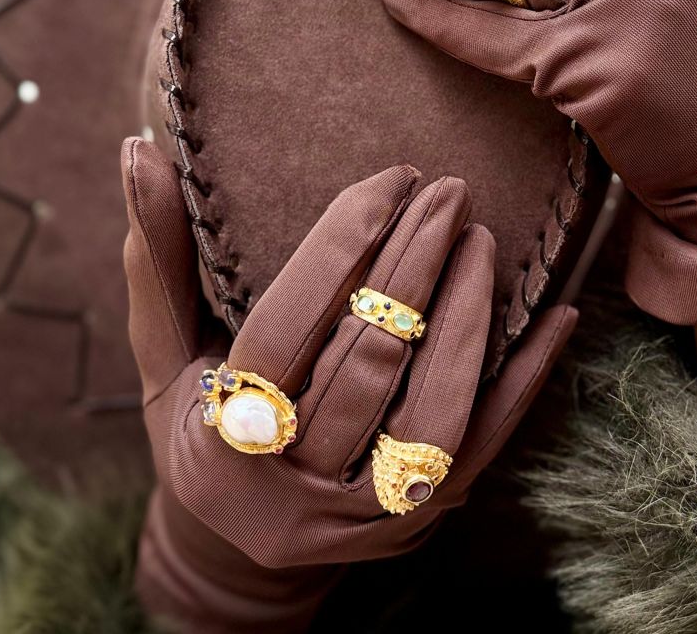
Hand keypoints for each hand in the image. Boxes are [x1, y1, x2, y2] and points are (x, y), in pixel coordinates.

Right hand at [122, 138, 575, 573]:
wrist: (240, 549)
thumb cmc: (200, 430)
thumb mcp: (166, 353)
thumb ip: (160, 258)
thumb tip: (139, 147)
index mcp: (222, 438)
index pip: (289, 326)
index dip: (341, 245)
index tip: (389, 178)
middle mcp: (294, 487)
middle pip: (368, 360)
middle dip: (414, 266)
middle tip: (450, 189)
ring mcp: (365, 514)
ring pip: (433, 411)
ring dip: (465, 320)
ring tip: (483, 240)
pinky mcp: (420, 520)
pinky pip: (483, 448)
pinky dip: (523, 382)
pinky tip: (557, 319)